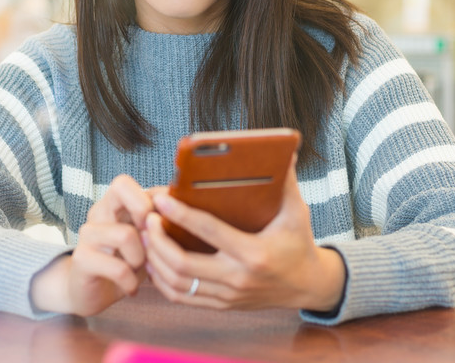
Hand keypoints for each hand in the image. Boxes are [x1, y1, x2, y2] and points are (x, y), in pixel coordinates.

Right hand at [31, 174, 152, 315]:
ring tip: (141, 269)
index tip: (161, 223)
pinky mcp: (82, 259)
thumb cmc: (123, 261)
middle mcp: (99, 212)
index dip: (150, 197)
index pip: (126, 181)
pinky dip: (131, 281)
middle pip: (120, 187)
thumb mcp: (144, 239)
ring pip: (125, 234)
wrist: (89, 292)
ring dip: (141, 258)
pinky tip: (132, 287)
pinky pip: (118, 267)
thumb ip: (158, 220)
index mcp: (113, 204)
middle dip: (145, 212)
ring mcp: (88, 234)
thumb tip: (185, 202)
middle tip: (151, 239)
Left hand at [143, 157, 345, 311]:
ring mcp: (228, 296)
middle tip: (147, 219)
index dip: (180, 214)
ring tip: (145, 237)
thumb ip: (287, 182)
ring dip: (155, 260)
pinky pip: (183, 298)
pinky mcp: (222, 305)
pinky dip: (163, 281)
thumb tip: (285, 149)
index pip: (209, 231)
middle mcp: (238, 278)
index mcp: (254, 253)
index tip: (161, 199)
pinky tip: (155, 262)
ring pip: (178, 284)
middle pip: (183, 264)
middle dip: (158, 241)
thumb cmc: (299, 243)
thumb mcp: (297, 212)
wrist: (309, 286)